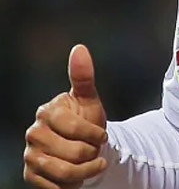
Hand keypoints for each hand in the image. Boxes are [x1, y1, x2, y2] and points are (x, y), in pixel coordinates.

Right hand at [23, 45, 108, 187]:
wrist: (83, 146)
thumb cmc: (87, 120)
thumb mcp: (90, 99)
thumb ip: (84, 76)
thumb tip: (79, 48)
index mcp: (47, 112)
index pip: (73, 127)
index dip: (93, 134)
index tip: (103, 135)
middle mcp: (34, 133)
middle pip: (71, 152)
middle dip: (91, 153)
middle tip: (95, 150)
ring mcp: (30, 155)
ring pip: (64, 172)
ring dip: (86, 171)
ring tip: (93, 164)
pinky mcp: (31, 176)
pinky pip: (55, 187)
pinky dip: (73, 185)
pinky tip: (79, 175)